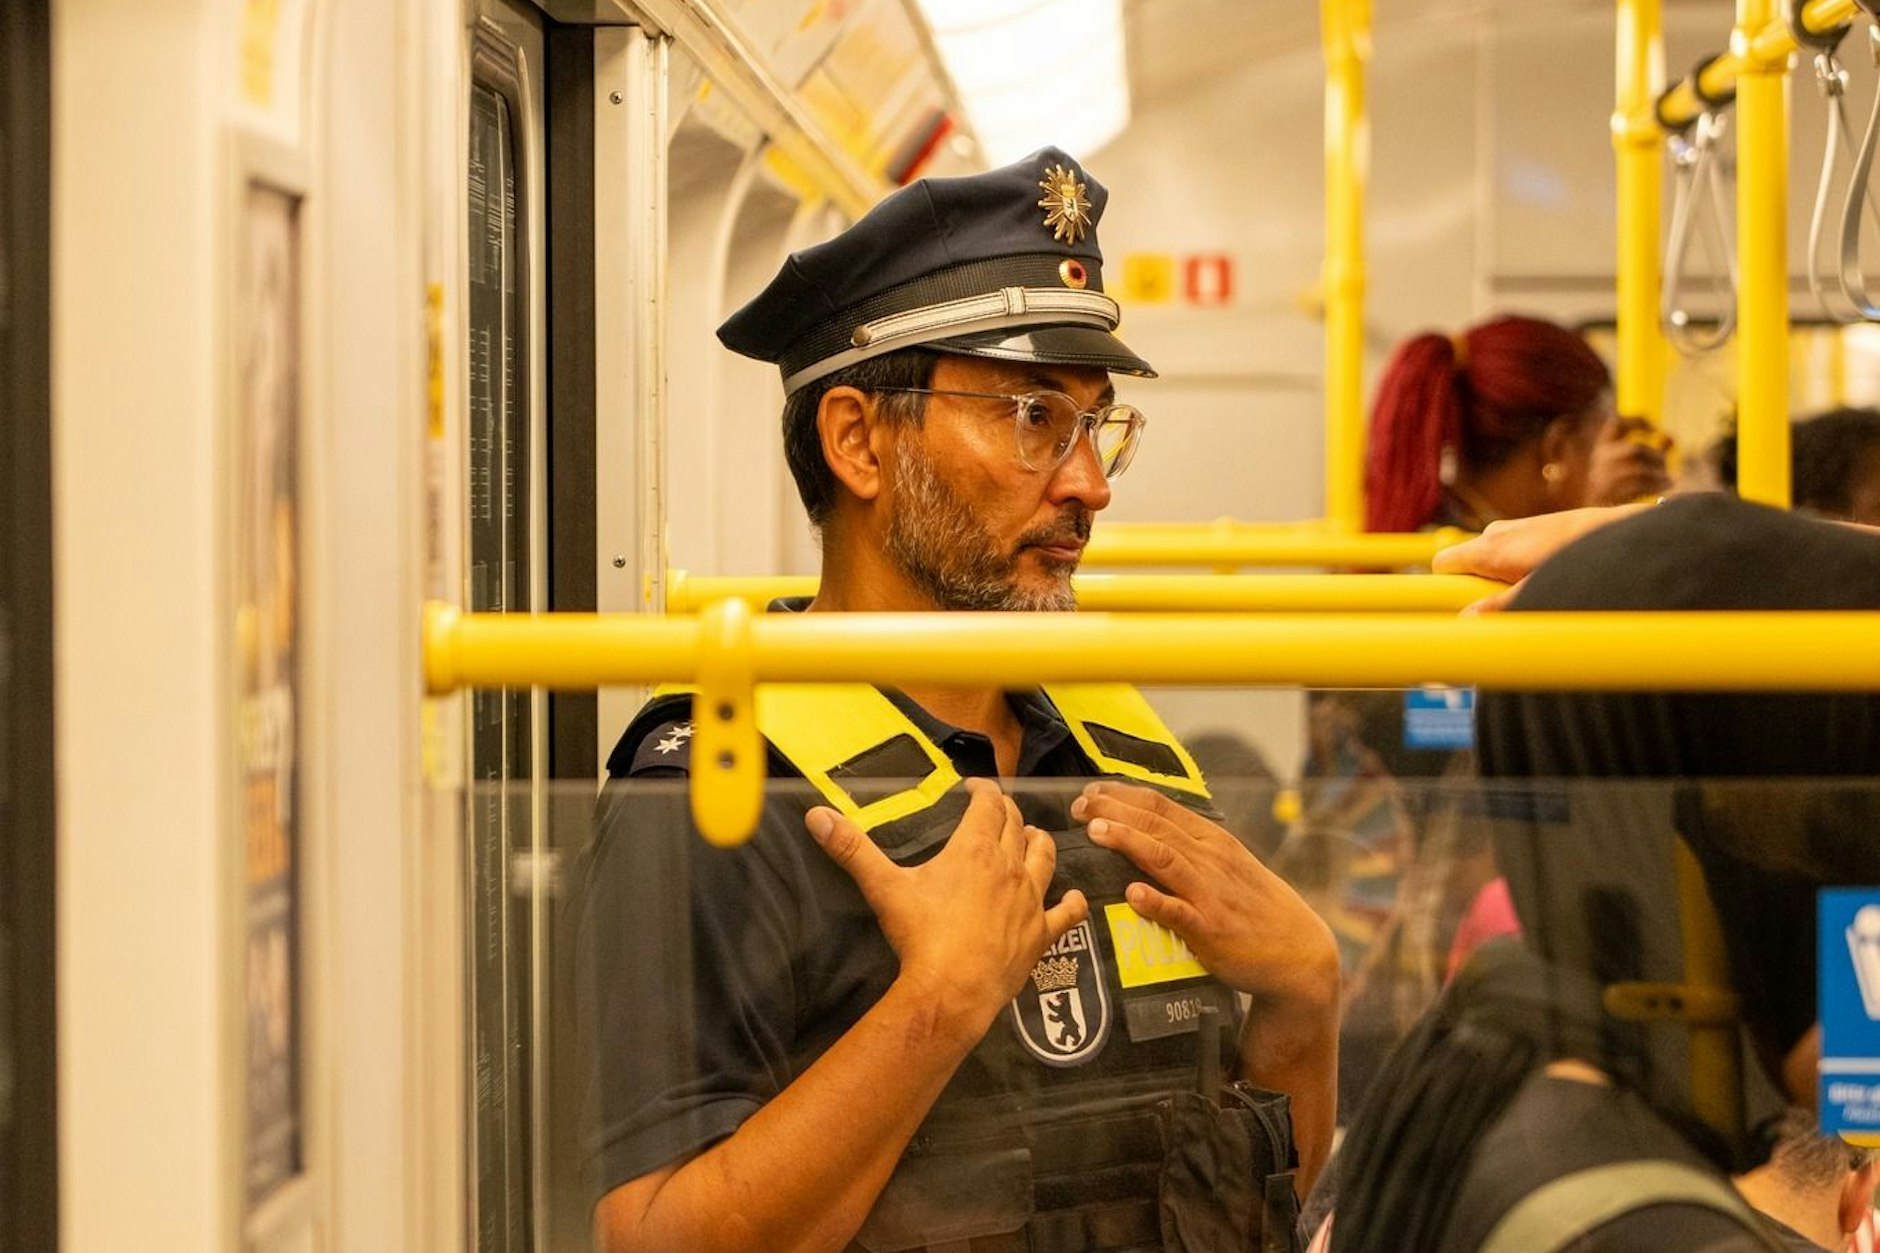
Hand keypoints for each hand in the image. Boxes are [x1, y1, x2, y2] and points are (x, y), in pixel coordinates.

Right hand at [806, 777, 1088, 1035]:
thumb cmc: (921, 936)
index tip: (974, 788)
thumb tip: (816, 815)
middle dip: (1008, 813)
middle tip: (997, 811)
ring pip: (1045, 858)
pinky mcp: (1042, 933)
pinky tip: (1074, 897)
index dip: (983, 791)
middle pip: (1017, 827)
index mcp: (975, 849)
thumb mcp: (884, 887)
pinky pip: (1067, 912)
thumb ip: (852, 849)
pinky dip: (1072, 902)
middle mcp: (1010, 867)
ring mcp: (1030, 900)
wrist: (953, 990)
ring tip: (1033, 837)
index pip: (988, 805)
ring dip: (1039, 843)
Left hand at [1072, 781, 1336, 1017]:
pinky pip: (1180, 913)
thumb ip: (1190, 846)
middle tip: (1079, 807)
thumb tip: (1146, 827)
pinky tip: (1133, 894)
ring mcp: (1210, 894)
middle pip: (1155, 825)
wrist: (1299, 950)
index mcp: (1211, 839)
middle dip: (1113, 812)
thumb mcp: (1228, 863)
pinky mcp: (1212, 930)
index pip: (1160, 806)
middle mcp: (1210, 859)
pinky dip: (1156, 902)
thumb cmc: (1256, 906)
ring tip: (1096, 832)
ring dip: (1128, 842)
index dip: (1122, 795)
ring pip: (1164, 858)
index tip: (1090, 791)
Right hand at [1432, 504, 1647, 589]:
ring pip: (1490, 557)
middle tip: (1509, 602)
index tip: (1462, 606)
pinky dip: (1519, 564)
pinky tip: (1551, 573)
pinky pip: (1511, 549)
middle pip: (1466, 563)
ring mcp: (1515, 526)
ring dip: (1501, 575)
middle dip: (1478, 583)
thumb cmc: (1581, 561)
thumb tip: (1465, 621)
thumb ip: (1499, 606)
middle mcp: (1496, 533)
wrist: (1621, 533)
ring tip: (1536, 587)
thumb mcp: (1539, 591)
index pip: (1442, 564)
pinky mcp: (1533, 525)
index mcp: (1490, 548)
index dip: (1446, 587)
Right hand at [1585, 414, 1671, 505]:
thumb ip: (1655, 450)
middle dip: (1656, 457)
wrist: (1596, 509)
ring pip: (1638, 469)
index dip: (1637, 422)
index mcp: (1603, 446)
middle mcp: (1601, 459)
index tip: (1656, 430)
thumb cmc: (1619, 483)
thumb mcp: (1633, 463)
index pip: (1616, 424)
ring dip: (1659, 474)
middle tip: (1666, 465)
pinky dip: (1656, 485)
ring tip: (1669, 480)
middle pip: (1635, 449)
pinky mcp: (1609, 494)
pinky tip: (1664, 487)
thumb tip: (1672, 437)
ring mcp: (1603, 477)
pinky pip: (1638, 486)